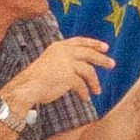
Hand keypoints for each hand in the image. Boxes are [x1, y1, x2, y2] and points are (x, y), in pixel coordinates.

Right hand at [0, 35, 115, 115]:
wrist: (27, 87)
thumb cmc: (38, 78)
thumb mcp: (51, 63)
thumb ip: (65, 61)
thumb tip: (85, 67)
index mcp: (58, 46)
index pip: (80, 41)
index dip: (93, 43)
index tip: (105, 47)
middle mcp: (63, 52)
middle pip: (89, 54)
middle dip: (102, 59)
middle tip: (112, 64)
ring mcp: (66, 63)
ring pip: (89, 71)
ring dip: (95, 82)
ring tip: (98, 91)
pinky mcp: (68, 75)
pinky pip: (82, 85)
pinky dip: (85, 92)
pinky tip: (86, 98)